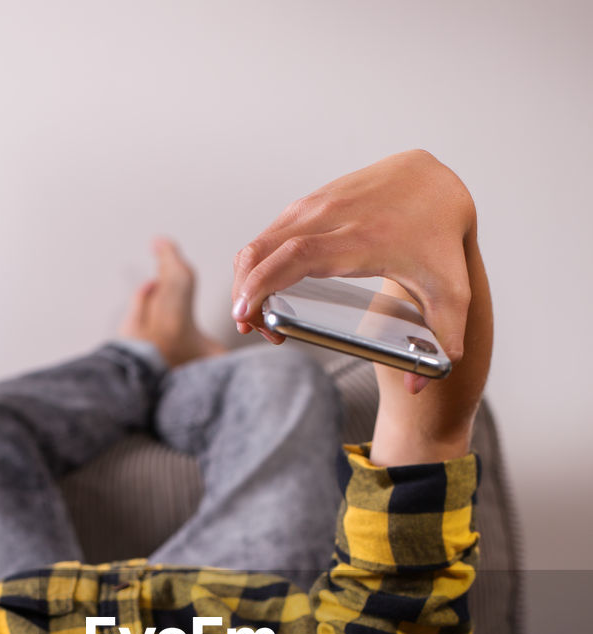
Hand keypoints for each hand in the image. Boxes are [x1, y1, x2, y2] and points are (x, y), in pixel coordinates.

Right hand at [231, 150, 475, 374]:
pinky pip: (273, 230)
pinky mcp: (313, 200)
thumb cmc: (441, 242)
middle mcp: (335, 214)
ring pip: (263, 238)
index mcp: (363, 239)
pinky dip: (260, 259)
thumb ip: (444, 344)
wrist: (439, 181)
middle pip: (265, 248)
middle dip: (244, 290)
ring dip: (249, 276)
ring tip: (260, 313)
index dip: (262, 284)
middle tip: (251, 327)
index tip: (246, 314)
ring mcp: (320, 202)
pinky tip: (268, 285)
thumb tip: (417, 389)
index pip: (296, 256)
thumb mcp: (453, 295)